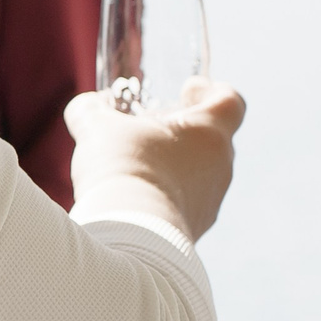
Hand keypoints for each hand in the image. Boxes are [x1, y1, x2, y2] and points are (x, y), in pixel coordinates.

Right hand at [67, 77, 245, 239]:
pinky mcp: (196, 228)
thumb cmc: (121, 167)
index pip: (231, 101)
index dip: (213, 91)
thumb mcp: (96, 127)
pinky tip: (134, 197)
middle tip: (151, 128)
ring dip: (174, 165)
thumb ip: (90, 109)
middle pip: (213, 138)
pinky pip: (186, 202)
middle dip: (184, 130)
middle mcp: (221, 165)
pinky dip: (166, 195)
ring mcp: (212, 199)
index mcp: (209, 132)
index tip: (188, 89)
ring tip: (137, 166)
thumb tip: (88, 106)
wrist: (129, 231)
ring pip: (200, 172)